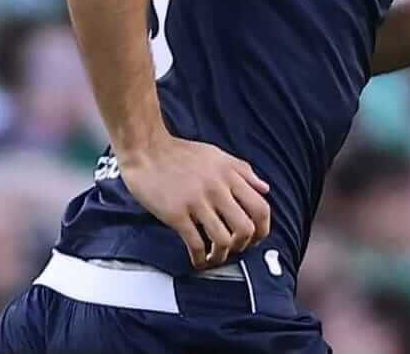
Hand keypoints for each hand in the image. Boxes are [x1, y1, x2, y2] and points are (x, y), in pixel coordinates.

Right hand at [119, 135, 271, 269]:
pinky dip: (200, 259)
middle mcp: (217, 189)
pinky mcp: (177, 214)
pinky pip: (196, 244)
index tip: (255, 238)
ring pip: (223, 240)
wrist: (146, 149)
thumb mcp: (218, 155)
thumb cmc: (179, 152)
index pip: (260, 208)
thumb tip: (264, 188)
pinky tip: (197, 260)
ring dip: (222, 256)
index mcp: (229, 175)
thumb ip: (243, 171)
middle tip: (236, 249)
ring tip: (215, 257)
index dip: (263, 229)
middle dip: (244, 246)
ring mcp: (197, 202)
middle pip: (245, 229)